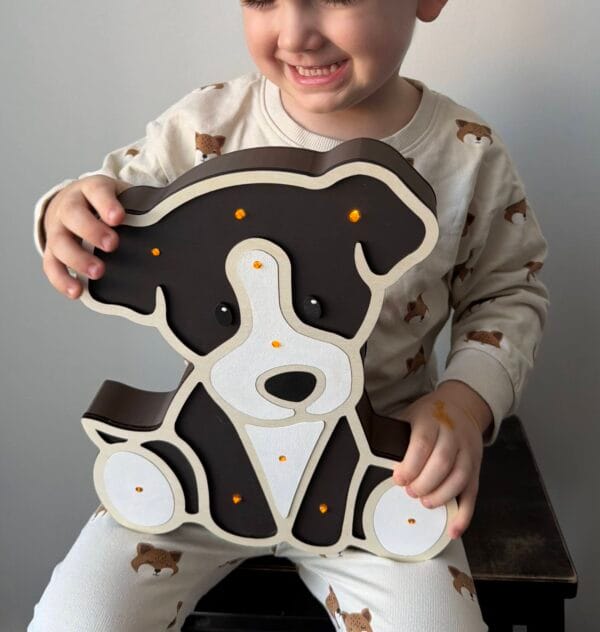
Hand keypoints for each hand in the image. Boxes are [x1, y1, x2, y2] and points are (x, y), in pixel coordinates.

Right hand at [41, 175, 129, 298]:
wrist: (74, 202)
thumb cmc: (105, 203)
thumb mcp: (121, 196)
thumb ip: (140, 205)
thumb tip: (169, 220)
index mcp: (90, 189)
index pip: (96, 191)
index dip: (106, 204)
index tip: (118, 217)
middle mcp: (69, 207)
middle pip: (74, 215)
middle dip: (92, 231)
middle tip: (112, 245)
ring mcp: (57, 229)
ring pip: (60, 242)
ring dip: (78, 258)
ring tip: (98, 272)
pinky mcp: (52, 250)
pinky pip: (51, 265)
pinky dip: (63, 280)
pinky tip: (77, 291)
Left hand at [392, 380, 491, 539]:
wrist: (461, 406)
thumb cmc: (429, 416)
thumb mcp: (409, 417)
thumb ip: (396, 436)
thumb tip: (373, 458)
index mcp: (431, 420)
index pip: (423, 443)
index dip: (410, 465)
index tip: (399, 479)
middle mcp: (452, 435)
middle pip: (442, 462)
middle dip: (424, 483)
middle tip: (410, 492)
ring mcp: (467, 452)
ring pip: (459, 478)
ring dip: (441, 496)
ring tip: (425, 502)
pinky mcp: (476, 468)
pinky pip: (472, 494)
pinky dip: (464, 515)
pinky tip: (453, 529)